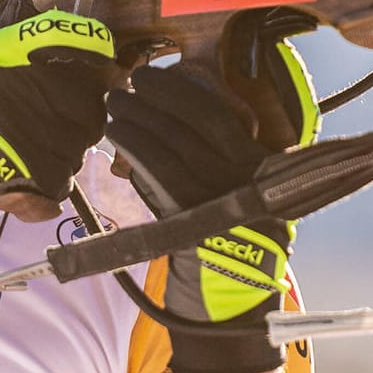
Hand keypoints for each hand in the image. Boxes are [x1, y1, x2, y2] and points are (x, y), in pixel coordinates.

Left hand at [106, 37, 317, 372]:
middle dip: (152, 98)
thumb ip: (226, 158)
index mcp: (258, 166)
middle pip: (189, 124)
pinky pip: (158, 172)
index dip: (180, 90)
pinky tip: (115, 134)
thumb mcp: (247, 196)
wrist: (235, 298)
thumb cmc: (235, 241)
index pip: (217, 115)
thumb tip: (176, 116)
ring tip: (115, 105)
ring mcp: (216, 197)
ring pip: (170, 144)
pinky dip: (133, 147)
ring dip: (136, 118)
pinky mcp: (191, 218)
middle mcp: (240, 177)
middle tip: (127, 84)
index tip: (153, 75)